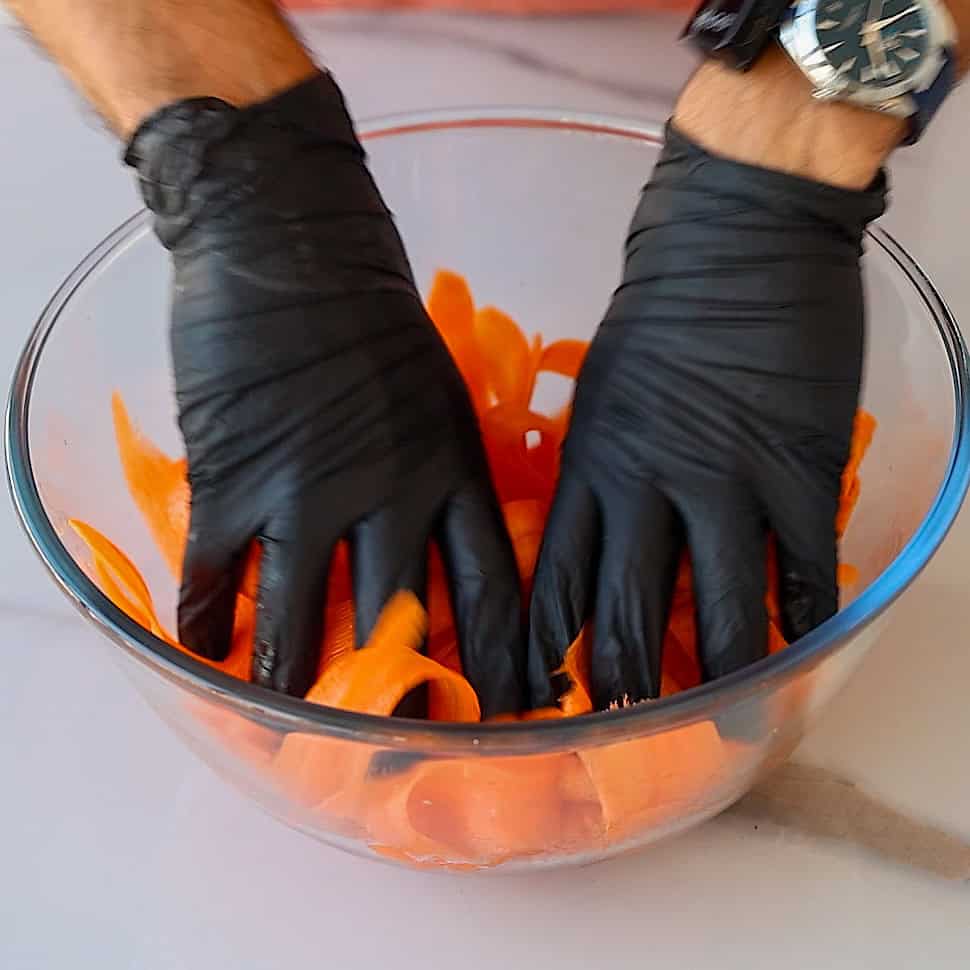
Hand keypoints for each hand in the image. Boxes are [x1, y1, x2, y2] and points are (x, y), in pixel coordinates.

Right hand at [125, 72, 525, 714]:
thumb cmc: (377, 318)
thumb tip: (438, 548)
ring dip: (295, 677)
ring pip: (304, 618)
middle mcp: (391, 495)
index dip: (501, 664)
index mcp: (454, 474)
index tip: (509, 715)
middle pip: (401, 620)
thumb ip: (443, 475)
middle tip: (397, 750)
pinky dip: (210, 622)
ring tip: (293, 718)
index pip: (490, 592)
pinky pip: (217, 577)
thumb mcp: (441, 396)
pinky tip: (207, 653)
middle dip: (401, 695)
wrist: (293, 244)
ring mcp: (309, 491)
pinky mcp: (234, 479)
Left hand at [527, 126, 885, 710]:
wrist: (737, 237)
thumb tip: (596, 545)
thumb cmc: (656, 315)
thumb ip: (595, 474)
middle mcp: (650, 486)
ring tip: (719, 725)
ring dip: (721, 678)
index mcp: (589, 467)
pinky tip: (798, 651)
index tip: (538, 700)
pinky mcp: (802, 471)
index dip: (543, 651)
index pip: (552, 582)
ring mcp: (731, 482)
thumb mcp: (598, 396)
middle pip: (630, 613)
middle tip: (628, 733)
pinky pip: (804, 570)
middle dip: (626, 685)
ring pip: (725, 612)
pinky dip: (801, 618)